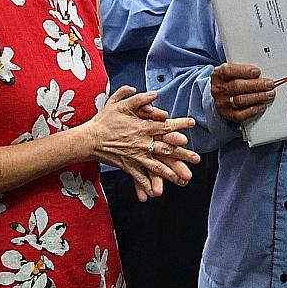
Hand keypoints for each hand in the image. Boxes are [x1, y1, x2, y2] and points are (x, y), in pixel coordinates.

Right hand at [88, 87, 200, 201]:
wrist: (89, 139)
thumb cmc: (104, 120)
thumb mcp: (119, 104)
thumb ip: (138, 98)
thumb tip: (154, 94)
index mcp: (142, 127)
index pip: (166, 126)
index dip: (180, 124)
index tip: (192, 124)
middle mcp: (142, 143)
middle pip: (167, 150)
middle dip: (184, 155)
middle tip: (197, 159)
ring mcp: (136, 156)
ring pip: (158, 167)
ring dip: (172, 173)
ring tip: (185, 179)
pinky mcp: (128, 166)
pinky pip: (140, 178)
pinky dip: (147, 186)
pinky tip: (156, 193)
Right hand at [211, 62, 273, 122]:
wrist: (220, 95)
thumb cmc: (229, 81)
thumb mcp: (231, 71)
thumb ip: (242, 70)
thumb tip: (260, 73)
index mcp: (218, 75)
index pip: (229, 71)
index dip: (244, 71)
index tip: (257, 72)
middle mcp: (219, 89)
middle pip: (237, 86)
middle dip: (256, 85)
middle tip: (269, 84)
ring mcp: (222, 103)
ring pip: (241, 100)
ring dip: (258, 97)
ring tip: (269, 94)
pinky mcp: (228, 114)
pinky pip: (241, 115)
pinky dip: (253, 110)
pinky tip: (261, 105)